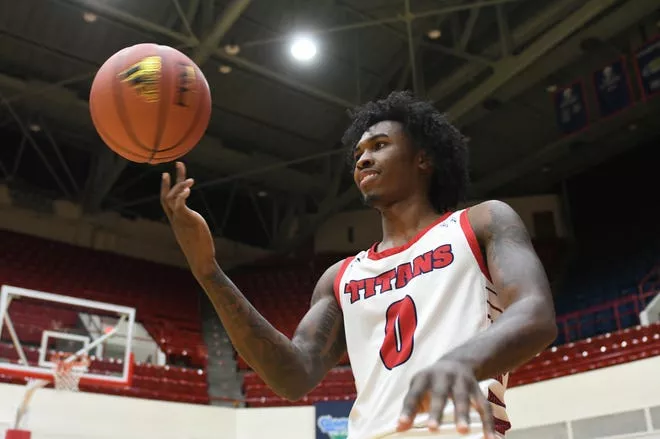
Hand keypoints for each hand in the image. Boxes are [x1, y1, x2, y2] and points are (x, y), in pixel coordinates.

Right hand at [160, 161, 215, 275]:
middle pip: (166, 197)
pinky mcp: (188, 220)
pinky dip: (182, 195)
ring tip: (190, 179)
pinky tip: (189, 187)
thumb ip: (192, 226)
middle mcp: (175, 219)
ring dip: (180, 186)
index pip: (166, 202)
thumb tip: (196, 225)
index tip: (167, 175)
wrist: (201, 260)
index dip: (165, 187)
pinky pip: (180, 204)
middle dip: (171, 180)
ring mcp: (180, 220)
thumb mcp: (194, 234)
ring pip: (172, 199)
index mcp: (175, 221)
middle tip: (179, 164)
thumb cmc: (200, 250)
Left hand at [397, 359, 496, 438]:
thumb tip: (400, 429)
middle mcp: (443, 376)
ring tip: (463, 431)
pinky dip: (488, 423)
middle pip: (439, 393)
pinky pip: (484, 406)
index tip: (402, 424)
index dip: (408, 409)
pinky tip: (490, 438)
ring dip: (463, 414)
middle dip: (436, 411)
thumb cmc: (433, 382)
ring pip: (464, 398)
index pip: (414, 394)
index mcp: (425, 377)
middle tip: (432, 428)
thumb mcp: (419, 388)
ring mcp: (462, 381)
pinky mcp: (477, 389)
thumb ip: (411, 407)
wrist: (458, 362)